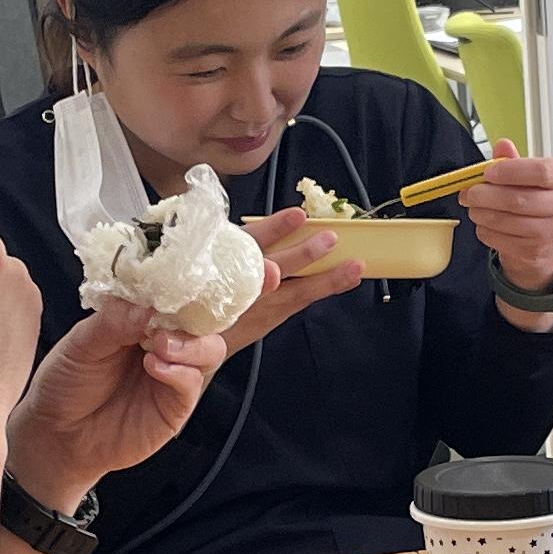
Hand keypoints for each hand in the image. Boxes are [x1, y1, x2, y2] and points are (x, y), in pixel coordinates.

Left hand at [9, 293, 226, 503]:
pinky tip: (154, 366)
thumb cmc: (65, 384)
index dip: (192, 281)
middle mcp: (164, 341)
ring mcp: (174, 374)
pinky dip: (179, 372)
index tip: (201, 273)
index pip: (178, 293)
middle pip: (206, 319)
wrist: (55, 435)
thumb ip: (115, 321)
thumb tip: (147, 306)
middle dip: (201, 310)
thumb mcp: (82, 343)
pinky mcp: (175, 406)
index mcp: (143, 318)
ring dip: (190, 343)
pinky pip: (192, 383)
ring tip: (158, 344)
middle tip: (177, 311)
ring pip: (209, 349)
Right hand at [222, 206, 365, 356]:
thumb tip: (281, 218)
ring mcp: (261, 304)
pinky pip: (303, 300)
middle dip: (304, 254)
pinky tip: (349, 278)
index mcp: (228, 262)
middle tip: (329, 239)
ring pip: (298, 289)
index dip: (275, 229)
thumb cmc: (209, 288)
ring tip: (353, 266)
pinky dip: (327, 287)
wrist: (199, 337)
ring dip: (327, 278)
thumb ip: (238, 242)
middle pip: (277, 266)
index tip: (298, 216)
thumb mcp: (212, 260)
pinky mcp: (271, 316)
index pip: (251, 243)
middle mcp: (246, 286)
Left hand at [462, 142, 552, 304]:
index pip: (541, 172)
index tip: (488, 172)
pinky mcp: (536, 251)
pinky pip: (501, 239)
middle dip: (486, 195)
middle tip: (470, 192)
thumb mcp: (529, 176)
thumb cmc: (538, 202)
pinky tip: (484, 223)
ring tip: (473, 206)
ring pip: (508, 221)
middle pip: (520, 199)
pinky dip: (486, 230)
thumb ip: (514, 161)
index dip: (510, 171)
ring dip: (482, 213)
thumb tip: (502, 146)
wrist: (545, 240)